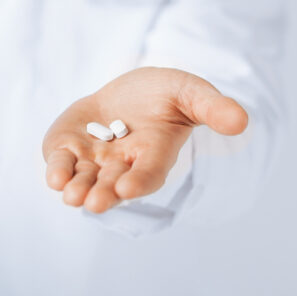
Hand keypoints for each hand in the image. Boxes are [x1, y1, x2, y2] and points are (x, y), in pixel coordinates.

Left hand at [42, 67, 247, 212]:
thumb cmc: (164, 95)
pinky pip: (61, 163)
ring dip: (77, 188)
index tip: (128, 188)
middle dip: (103, 194)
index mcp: (154, 155)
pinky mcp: (68, 150)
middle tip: (94, 203)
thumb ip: (211, 107)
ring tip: (71, 195)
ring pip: (84, 179)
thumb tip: (241, 121)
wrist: (127, 93)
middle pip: (112, 185)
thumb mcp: (189, 93)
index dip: (139, 181)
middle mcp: (122, 165)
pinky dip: (57, 170)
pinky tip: (55, 176)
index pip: (148, 174)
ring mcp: (93, 160)